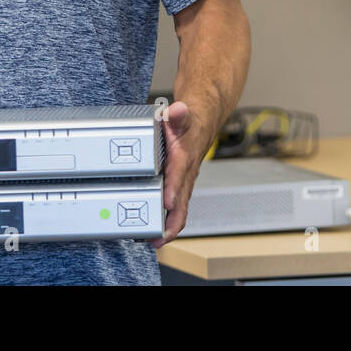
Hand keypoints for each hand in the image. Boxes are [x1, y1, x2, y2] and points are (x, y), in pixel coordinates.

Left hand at [151, 101, 205, 248]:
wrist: (203, 122)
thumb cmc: (189, 121)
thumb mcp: (182, 114)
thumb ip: (178, 114)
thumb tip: (177, 109)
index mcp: (185, 156)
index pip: (180, 175)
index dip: (173, 188)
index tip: (167, 202)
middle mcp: (186, 174)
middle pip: (182, 203)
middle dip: (171, 223)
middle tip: (157, 240)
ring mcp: (183, 183)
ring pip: (178, 210)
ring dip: (166, 228)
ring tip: (149, 242)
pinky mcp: (178, 186)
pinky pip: (173, 207)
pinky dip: (164, 221)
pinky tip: (147, 230)